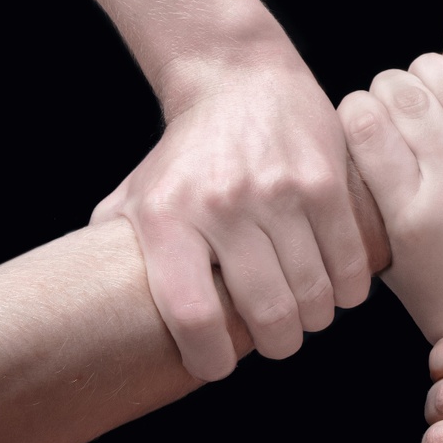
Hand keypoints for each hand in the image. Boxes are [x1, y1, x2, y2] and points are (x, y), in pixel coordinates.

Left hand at [94, 47, 367, 380]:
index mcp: (167, 218)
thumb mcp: (138, 194)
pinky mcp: (326, 183)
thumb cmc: (187, 152)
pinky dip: (348, 289)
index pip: (192, 314)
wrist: (240, 77)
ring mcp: (279, 193)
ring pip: (314, 294)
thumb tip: (92, 313)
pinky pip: (350, 263)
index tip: (218, 365)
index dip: (209, 358)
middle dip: (277, 343)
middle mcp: (222, 205)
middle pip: (265, 312)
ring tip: (308, 313)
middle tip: (277, 341)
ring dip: (315, 318)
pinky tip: (337, 286)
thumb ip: (118, 251)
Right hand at [337, 48, 442, 342]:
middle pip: (408, 101)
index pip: (367, 127)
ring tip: (423, 72)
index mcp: (410, 215)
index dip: (353, 107)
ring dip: (432, 71)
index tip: (356, 110)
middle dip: (388, 85)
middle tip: (388, 91)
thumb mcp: (388, 257)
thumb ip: (367, 200)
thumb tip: (354, 134)